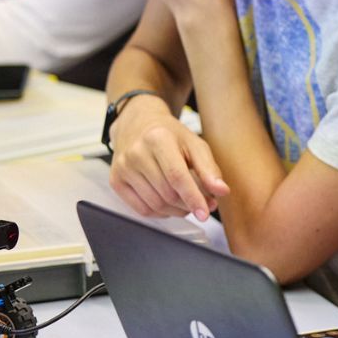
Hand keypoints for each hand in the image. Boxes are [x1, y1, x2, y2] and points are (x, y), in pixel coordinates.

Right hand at [108, 95, 228, 220]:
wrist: (137, 123)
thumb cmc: (169, 135)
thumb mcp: (194, 144)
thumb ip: (209, 169)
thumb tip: (221, 191)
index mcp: (158, 138)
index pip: (177, 177)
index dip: (193, 198)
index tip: (205, 213)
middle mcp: (136, 152)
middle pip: (167, 193)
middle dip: (188, 204)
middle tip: (202, 203)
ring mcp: (123, 168)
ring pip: (156, 204)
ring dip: (176, 210)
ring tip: (186, 201)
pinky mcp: (116, 180)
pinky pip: (142, 210)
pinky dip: (160, 212)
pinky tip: (169, 203)